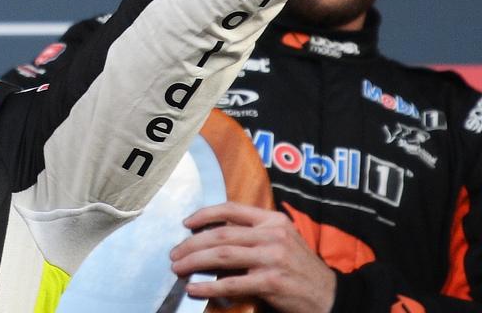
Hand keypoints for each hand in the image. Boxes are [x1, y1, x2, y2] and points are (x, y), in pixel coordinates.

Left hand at [170, 202, 336, 312]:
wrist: (330, 296)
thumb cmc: (300, 269)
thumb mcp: (283, 241)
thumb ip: (255, 233)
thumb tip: (213, 235)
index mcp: (274, 220)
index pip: (232, 209)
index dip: (204, 214)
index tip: (186, 223)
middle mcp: (273, 235)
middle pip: (220, 234)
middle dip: (191, 244)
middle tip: (174, 253)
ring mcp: (273, 258)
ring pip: (222, 255)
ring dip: (193, 261)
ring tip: (178, 268)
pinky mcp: (271, 281)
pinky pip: (232, 282)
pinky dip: (208, 285)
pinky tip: (194, 288)